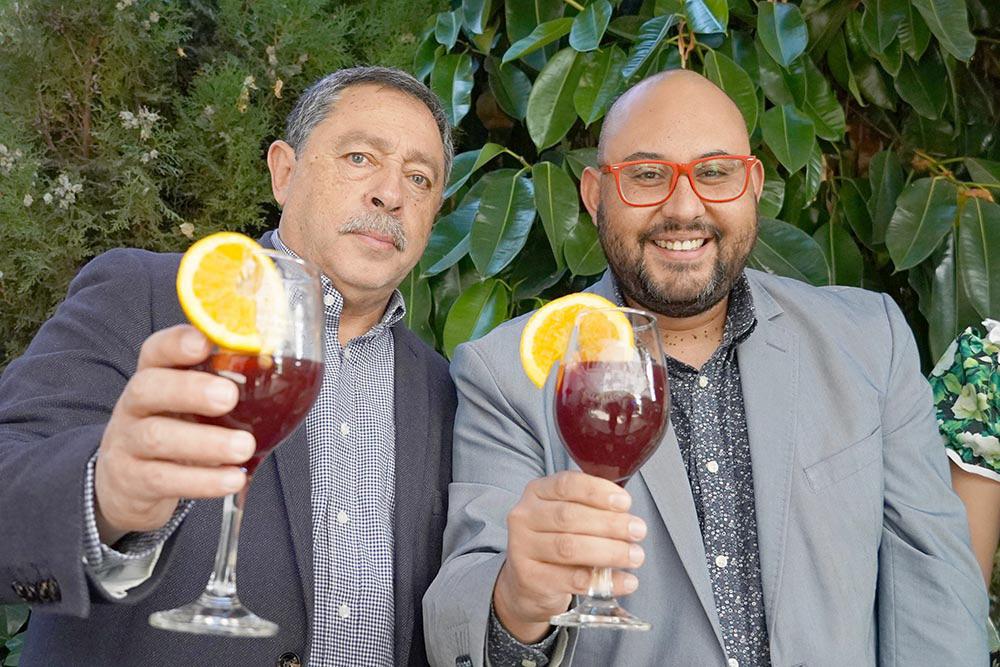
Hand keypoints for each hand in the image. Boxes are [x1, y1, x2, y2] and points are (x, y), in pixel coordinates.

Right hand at [94, 325, 253, 543]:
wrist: (129, 483)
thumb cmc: (178, 430)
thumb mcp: (192, 403)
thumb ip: (224, 387)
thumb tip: (282, 375)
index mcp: (155, 376)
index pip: (155, 350)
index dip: (175, 344)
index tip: (203, 343)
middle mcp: (135, 405)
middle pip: (148, 388)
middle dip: (190, 390)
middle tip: (229, 397)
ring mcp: (128, 443)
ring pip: (157, 437)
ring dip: (206, 442)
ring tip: (244, 446)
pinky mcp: (134, 480)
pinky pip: (164, 479)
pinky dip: (203, 480)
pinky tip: (232, 479)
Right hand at [492, 470, 646, 642]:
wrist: (526, 583)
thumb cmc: (555, 541)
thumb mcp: (565, 516)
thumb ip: (591, 507)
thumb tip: (627, 511)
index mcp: (536, 493)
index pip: (566, 484)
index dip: (598, 491)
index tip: (625, 502)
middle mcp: (524, 517)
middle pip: (569, 516)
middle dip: (610, 523)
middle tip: (638, 531)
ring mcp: (522, 549)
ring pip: (569, 547)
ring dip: (609, 551)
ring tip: (636, 556)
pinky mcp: (530, 579)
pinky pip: (572, 580)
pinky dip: (604, 581)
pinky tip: (626, 581)